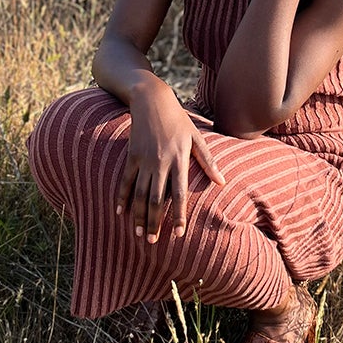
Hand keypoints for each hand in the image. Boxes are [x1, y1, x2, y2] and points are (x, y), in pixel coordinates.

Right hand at [118, 88, 226, 243]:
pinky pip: (125, 181)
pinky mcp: (130, 156)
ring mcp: (143, 160)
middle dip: (154, 222)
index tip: (178, 233)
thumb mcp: (197, 138)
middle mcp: (160, 163)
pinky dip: (122, 197)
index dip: (178, 215)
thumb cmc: (179, 120)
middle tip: (153, 241)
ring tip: (139, 234)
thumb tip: (221, 182)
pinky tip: (120, 212)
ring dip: (138, 216)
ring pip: (138, 194)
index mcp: (179, 160)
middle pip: (155, 199)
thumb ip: (208, 161)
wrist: (152, 101)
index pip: (179, 194)